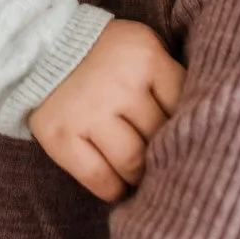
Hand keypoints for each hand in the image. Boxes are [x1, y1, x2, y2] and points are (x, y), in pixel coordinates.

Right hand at [27, 20, 185, 202]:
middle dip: (163, 153)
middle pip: (159, 137)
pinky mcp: (61, 136)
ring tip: (141, 177)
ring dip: (141, 176)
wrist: (42, 47)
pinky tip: (118, 189)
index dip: (185, 126)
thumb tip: (197, 128)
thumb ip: (169, 78)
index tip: (182, 137)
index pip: (183, 106)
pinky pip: (98, 178)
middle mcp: (119, 84)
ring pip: (133, 163)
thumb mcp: (143, 48)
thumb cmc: (106, 53)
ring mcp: (88, 112)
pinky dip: (113, 190)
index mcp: (146, 58)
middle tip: (165, 163)